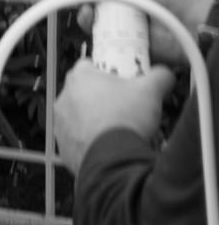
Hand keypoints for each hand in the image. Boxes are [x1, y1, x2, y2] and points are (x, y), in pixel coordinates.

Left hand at [54, 57, 174, 169]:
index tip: (122, 81)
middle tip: (124, 107)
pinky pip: (77, 139)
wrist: (114, 159)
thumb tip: (165, 74)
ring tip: (118, 129)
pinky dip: (90, 141)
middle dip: (102, 97)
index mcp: (80, 77)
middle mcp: (64, 97)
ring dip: (94, 120)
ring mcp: (60, 122)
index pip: (89, 65)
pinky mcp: (63, 145)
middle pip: (84, 92)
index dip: (108, 72)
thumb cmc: (127, 118)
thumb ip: (159, 76)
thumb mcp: (151, 90)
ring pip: (78, 116)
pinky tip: (108, 146)